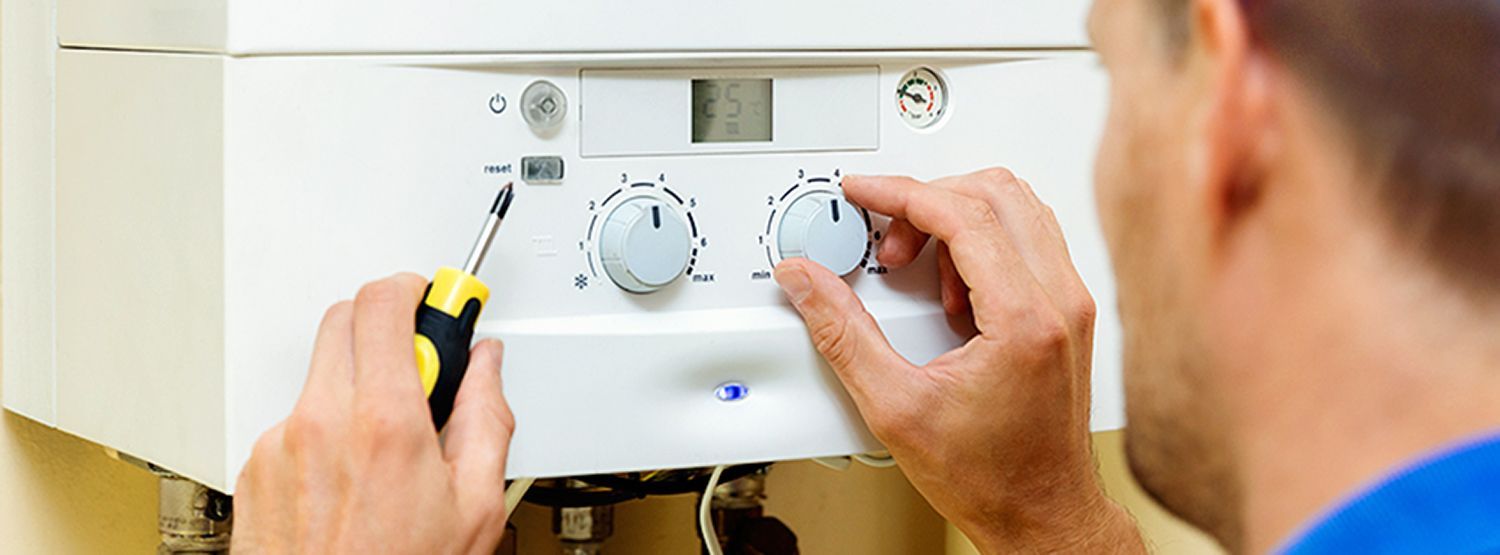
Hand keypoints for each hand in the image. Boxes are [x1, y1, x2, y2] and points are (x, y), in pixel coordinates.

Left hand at [233, 273, 513, 553]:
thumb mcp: (475, 505)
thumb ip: (486, 417)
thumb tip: (486, 368)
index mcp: (384, 422)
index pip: (384, 304)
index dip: (414, 289)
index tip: (433, 298)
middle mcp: (322, 421)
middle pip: (344, 320)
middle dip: (385, 327)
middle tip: (419, 363)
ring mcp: (280, 443)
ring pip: (320, 372)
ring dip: (356, 384)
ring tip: (385, 443)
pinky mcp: (256, 467)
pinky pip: (295, 419)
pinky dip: (325, 428)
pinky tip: (350, 475)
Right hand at [774, 170, 1142, 552]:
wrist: (1041, 516)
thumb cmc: (990, 477)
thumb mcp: (895, 407)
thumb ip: (841, 334)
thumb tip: (806, 281)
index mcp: (1025, 318)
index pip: (963, 214)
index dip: (900, 192)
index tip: (862, 192)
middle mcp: (1061, 301)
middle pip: (996, 193)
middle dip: (927, 201)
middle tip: (886, 241)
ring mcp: (1071, 304)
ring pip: (1017, 209)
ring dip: (956, 220)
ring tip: (916, 270)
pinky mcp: (1068, 313)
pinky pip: (1028, 241)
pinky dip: (981, 244)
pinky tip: (948, 292)